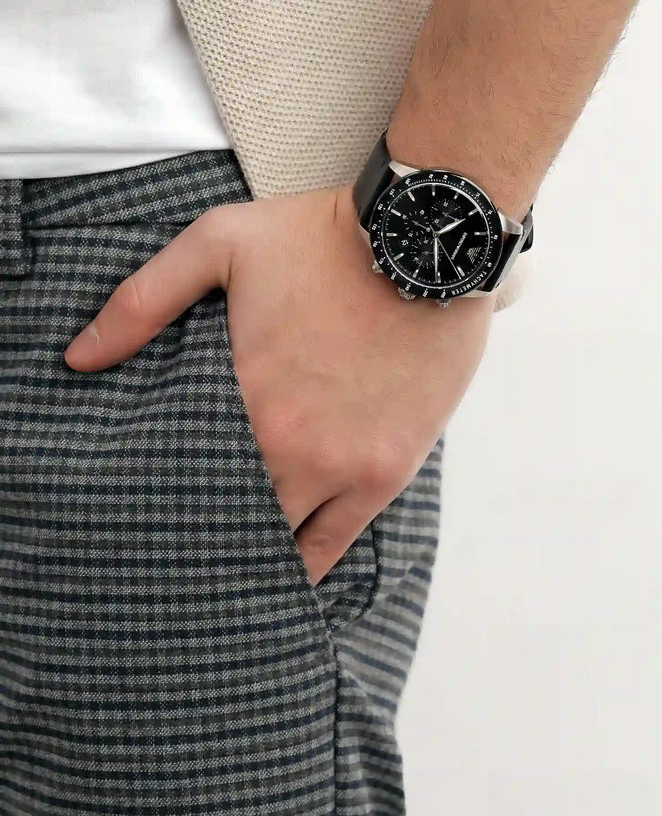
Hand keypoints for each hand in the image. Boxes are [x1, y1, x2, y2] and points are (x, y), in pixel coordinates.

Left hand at [64, 185, 494, 584]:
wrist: (427, 239)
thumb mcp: (219, 242)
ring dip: (251, 550)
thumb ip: (143, 300)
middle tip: (183, 533)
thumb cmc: (322, 239)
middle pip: (231, 513)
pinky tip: (281, 576)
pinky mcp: (386, 472)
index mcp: (244, 397)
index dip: (163, 494)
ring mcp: (342, 466)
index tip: (146, 504)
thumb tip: (79, 358)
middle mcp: (290, 447)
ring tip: (224, 560)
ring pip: (280, 540)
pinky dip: (304, 566)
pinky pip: (335, 544)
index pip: (184, 473)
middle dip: (205, 523)